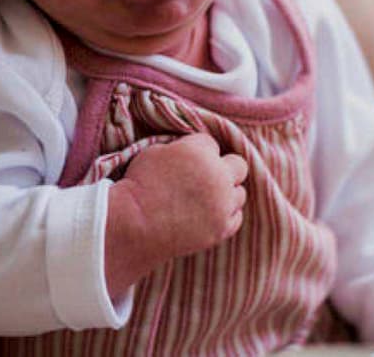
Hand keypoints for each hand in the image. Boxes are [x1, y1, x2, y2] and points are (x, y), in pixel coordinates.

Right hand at [104, 134, 247, 294]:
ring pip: (239, 193)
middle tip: (205, 177)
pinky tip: (209, 214)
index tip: (184, 163)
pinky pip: (236, 217)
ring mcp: (223, 204)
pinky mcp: (222, 228)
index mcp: (201, 152)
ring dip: (226, 193)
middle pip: (238, 165)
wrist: (134, 225)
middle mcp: (218, 176)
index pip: (211, 144)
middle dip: (224, 168)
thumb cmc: (138, 186)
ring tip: (205, 198)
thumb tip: (194, 150)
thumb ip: (182, 147)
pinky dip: (225, 215)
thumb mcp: (155, 151)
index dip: (197, 152)